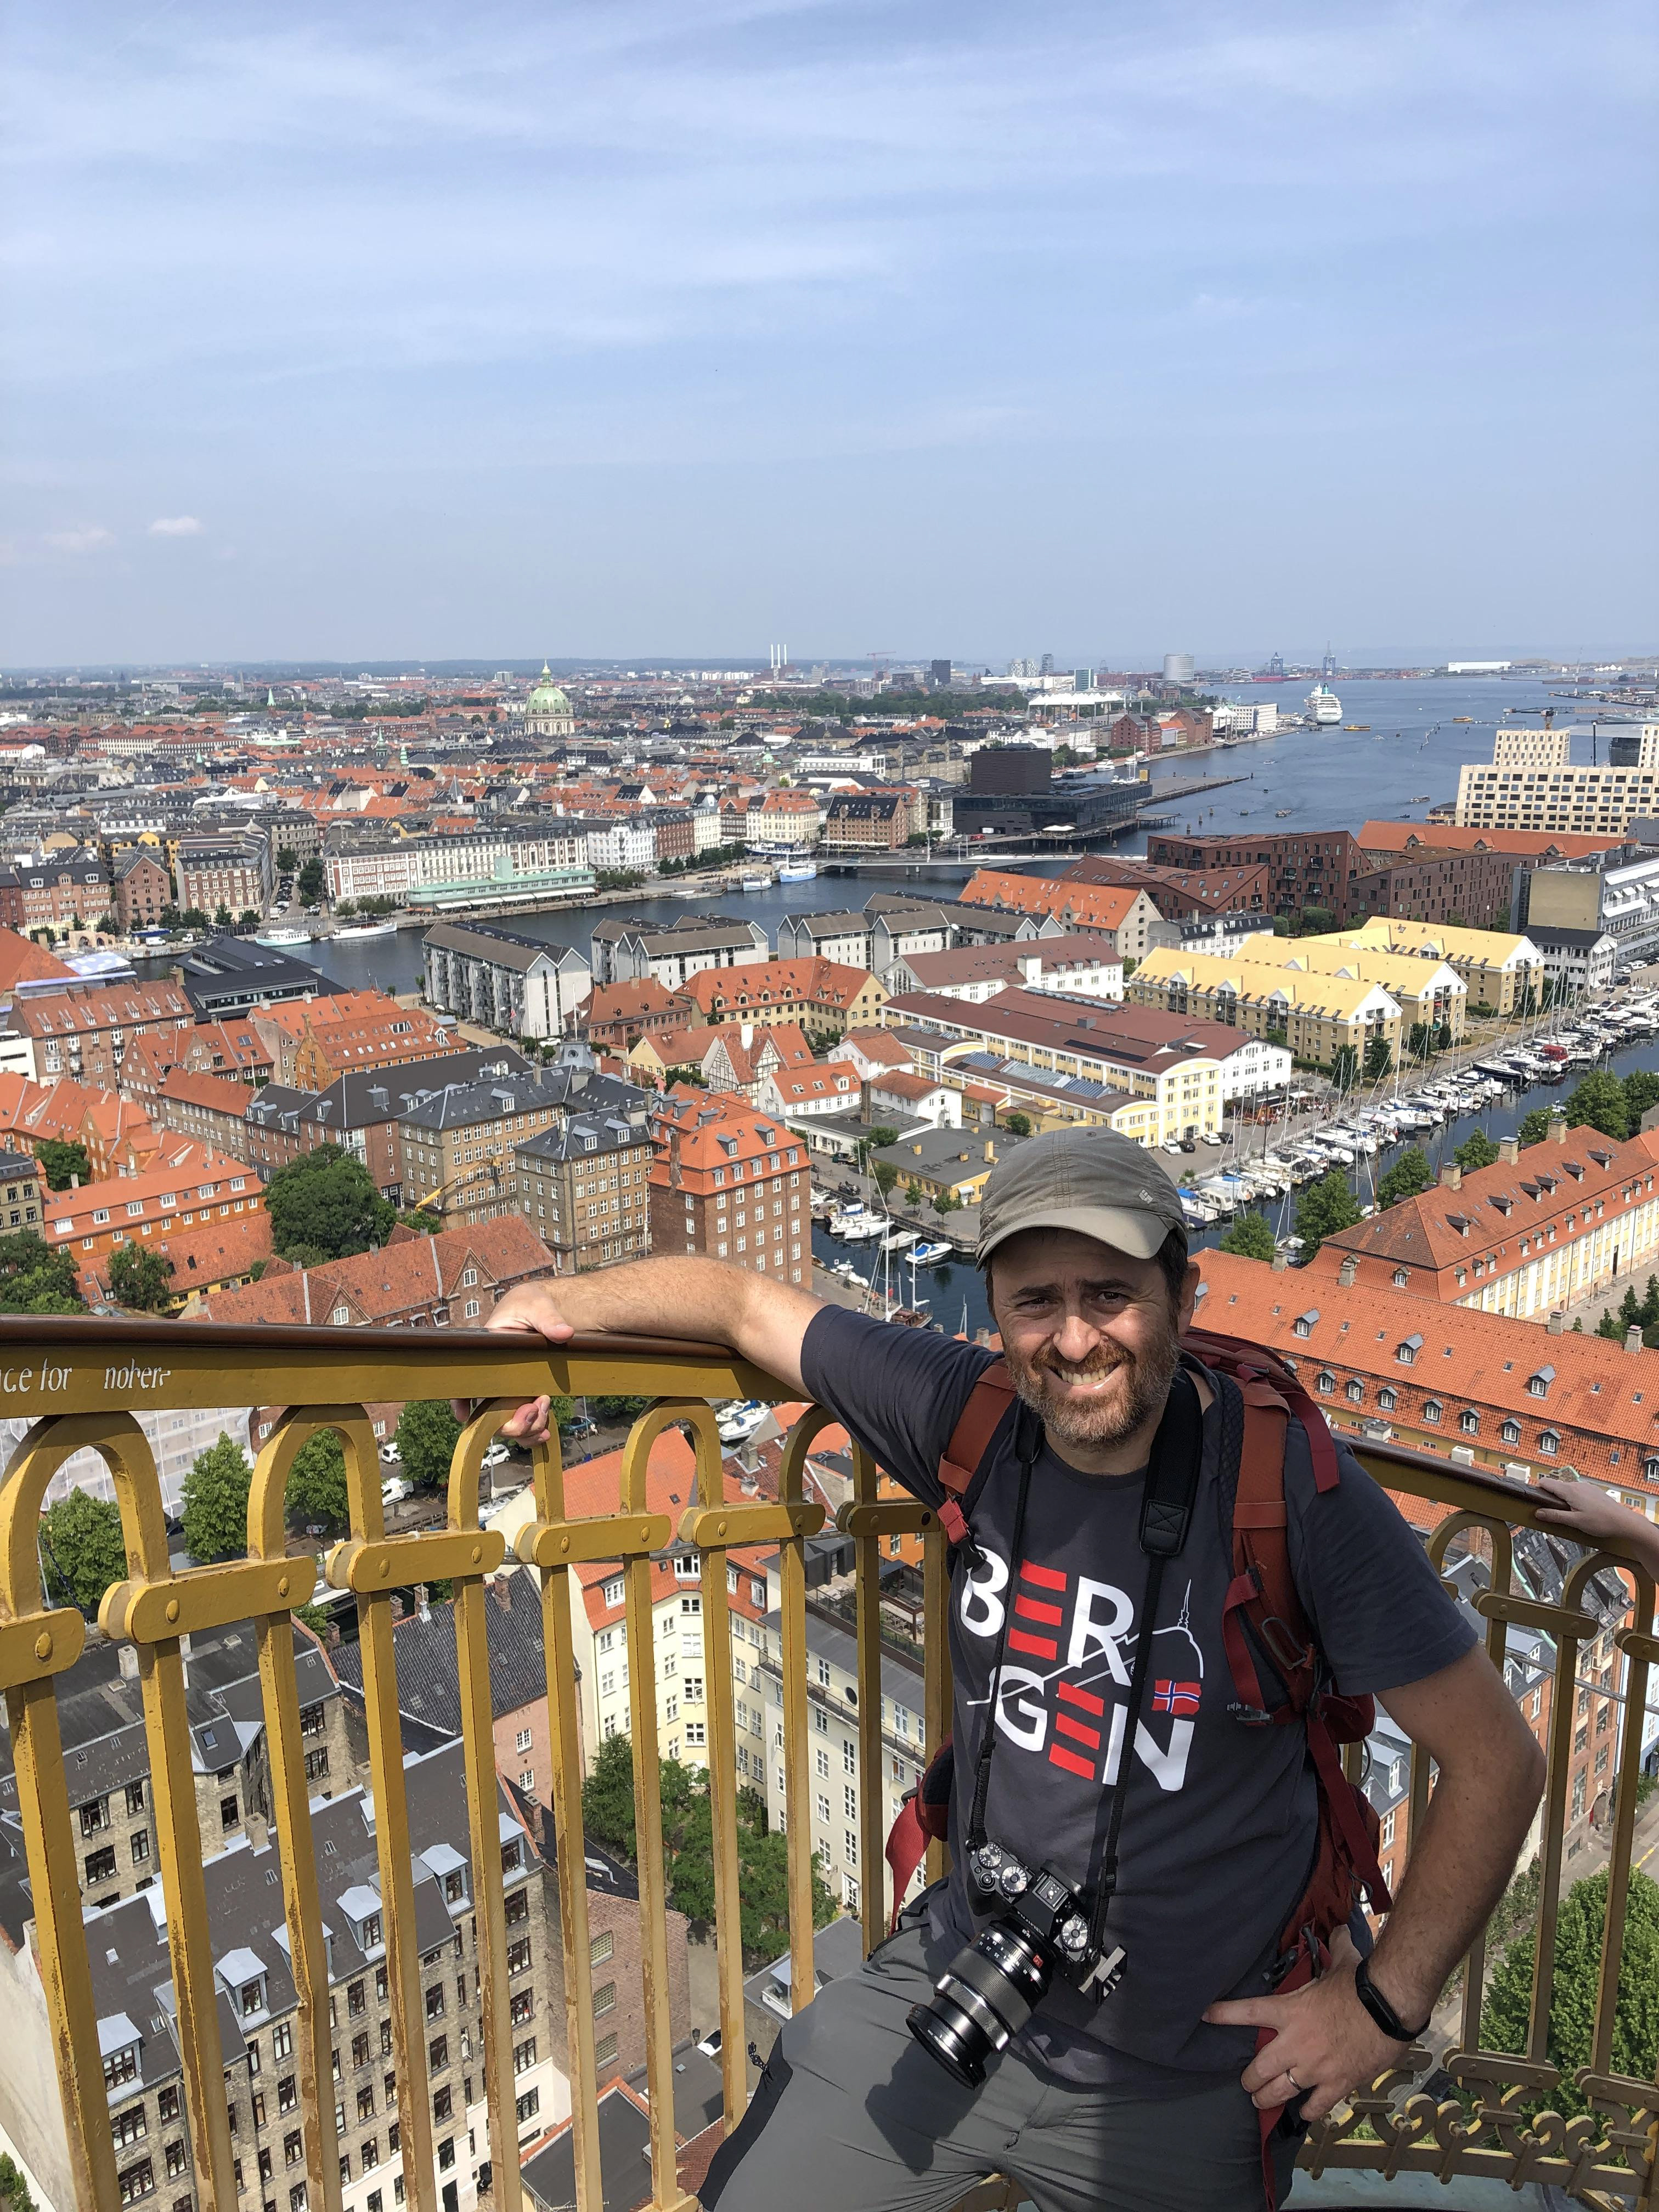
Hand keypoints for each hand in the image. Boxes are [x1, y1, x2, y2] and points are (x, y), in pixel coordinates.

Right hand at [451, 1284, 574, 1442]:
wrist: (545, 1308)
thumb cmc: (531, 1303)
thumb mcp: (538, 1306)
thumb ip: (549, 1319)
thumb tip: (564, 1333)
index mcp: (488, 1353)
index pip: (465, 1379)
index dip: (460, 1399)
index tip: (464, 1415)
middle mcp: (494, 1375)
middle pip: (489, 1412)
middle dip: (510, 1421)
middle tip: (534, 1409)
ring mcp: (509, 1387)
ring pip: (507, 1422)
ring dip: (525, 1427)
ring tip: (545, 1407)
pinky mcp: (525, 1393)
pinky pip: (523, 1420)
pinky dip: (532, 1431)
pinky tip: (545, 1431)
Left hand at [1202, 1929, 1412, 2120]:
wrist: (1388, 2009)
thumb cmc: (1362, 1984)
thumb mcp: (1342, 1962)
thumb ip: (1335, 1947)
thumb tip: (1337, 1928)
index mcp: (1290, 2010)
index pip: (1247, 2011)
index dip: (1223, 2015)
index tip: (1205, 2016)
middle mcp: (1295, 2042)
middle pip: (1258, 2068)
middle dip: (1249, 2078)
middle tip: (1246, 2081)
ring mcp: (1314, 2067)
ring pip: (1279, 2091)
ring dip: (1267, 2097)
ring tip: (1260, 2100)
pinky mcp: (1336, 2084)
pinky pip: (1314, 2106)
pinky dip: (1306, 2110)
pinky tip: (1302, 2112)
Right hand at [1533, 1475, 1642, 1549]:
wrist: (1624, 1521)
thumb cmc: (1601, 1522)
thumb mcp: (1574, 1522)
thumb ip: (1554, 1516)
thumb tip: (1537, 1512)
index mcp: (1570, 1490)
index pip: (1545, 1482)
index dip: (1538, 1490)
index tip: (1536, 1501)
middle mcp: (1577, 1485)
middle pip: (1556, 1487)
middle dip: (1552, 1499)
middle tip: (1555, 1515)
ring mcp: (1586, 1487)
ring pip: (1567, 1491)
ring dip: (1565, 1501)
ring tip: (1572, 1516)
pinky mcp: (1593, 1491)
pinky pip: (1578, 1493)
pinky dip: (1575, 1501)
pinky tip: (1583, 1513)